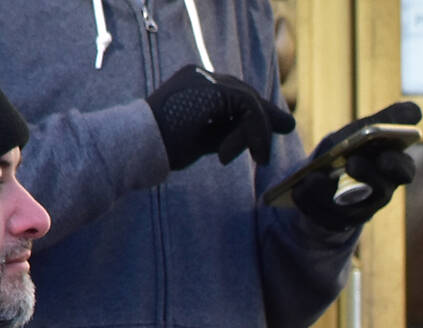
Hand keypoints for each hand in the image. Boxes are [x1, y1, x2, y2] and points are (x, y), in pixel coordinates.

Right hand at [147, 64, 296, 170]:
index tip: (275, 124)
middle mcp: (201, 75)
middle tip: (286, 127)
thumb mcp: (203, 138)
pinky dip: (251, 131)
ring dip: (259, 130)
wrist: (136, 144)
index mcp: (196, 84)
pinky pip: (247, 106)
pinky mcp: (210, 88)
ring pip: (249, 100)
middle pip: (245, 92)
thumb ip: (227, 132)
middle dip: (266, 113)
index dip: (256, 111)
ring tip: (259, 157)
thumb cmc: (164, 147)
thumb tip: (255, 138)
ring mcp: (205, 78)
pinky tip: (234, 154)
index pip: (235, 92)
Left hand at [289, 101, 421, 233]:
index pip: (404, 171)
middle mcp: (380, 194)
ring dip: (333, 191)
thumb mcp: (364, 131)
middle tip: (353, 162)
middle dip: (368, 177)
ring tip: (317, 175)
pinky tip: (301, 186)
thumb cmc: (350, 149)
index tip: (384, 156)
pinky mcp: (335, 222)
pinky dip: (311, 199)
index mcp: (392, 171)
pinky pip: (323, 215)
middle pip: (381, 191)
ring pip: (351, 207)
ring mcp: (358, 212)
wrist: (321, 176)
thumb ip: (389, 120)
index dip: (397, 166)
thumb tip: (416, 110)